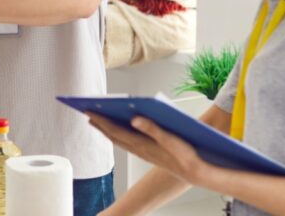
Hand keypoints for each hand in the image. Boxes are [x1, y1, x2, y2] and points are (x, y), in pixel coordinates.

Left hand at [87, 114, 210, 185]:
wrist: (196, 172)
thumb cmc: (185, 155)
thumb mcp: (170, 139)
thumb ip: (152, 128)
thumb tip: (134, 118)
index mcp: (142, 144)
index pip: (116, 130)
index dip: (101, 121)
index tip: (89, 112)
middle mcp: (139, 149)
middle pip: (114, 135)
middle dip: (100, 124)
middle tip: (88, 113)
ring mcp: (143, 152)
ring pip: (120, 140)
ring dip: (107, 130)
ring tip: (98, 121)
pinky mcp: (148, 153)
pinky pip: (128, 143)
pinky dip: (118, 135)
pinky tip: (118, 131)